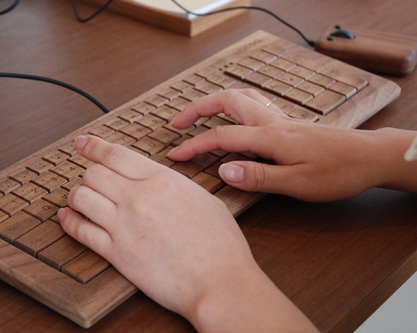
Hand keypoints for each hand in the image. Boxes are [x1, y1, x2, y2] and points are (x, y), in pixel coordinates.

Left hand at [58, 135, 316, 331]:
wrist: (219, 281)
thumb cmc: (221, 245)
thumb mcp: (204, 199)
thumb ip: (176, 186)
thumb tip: (160, 182)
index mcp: (162, 180)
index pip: (116, 155)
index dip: (94, 146)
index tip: (83, 144)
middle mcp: (138, 197)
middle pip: (94, 173)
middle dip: (88, 173)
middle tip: (88, 177)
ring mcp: (124, 225)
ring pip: (81, 198)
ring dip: (76, 195)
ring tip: (78, 198)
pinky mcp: (117, 253)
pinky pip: (81, 231)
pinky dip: (69, 222)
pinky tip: (67, 218)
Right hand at [168, 89, 416, 200]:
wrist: (369, 157)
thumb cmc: (338, 172)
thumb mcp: (298, 183)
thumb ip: (259, 176)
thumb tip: (224, 170)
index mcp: (269, 138)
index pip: (221, 137)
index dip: (194, 145)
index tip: (174, 155)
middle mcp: (272, 122)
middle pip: (226, 102)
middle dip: (197, 109)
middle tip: (177, 123)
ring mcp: (280, 120)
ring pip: (240, 98)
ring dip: (214, 102)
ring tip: (198, 114)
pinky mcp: (288, 123)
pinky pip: (254, 104)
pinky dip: (234, 105)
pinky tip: (234, 117)